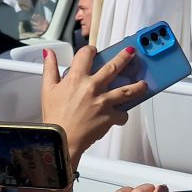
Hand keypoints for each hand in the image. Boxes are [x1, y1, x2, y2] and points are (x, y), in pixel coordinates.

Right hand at [40, 47, 136, 163]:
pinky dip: (123, 115)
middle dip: (124, 57)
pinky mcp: (110, 117)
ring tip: (143, 84)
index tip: (94, 51)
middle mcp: (92, 87)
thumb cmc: (54, 118)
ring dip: (137, 86)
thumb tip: (49, 54)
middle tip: (130, 52)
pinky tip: (122, 114)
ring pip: (127, 90)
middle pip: (113, 67)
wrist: (60, 140)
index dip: (91, 50)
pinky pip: (122, 114)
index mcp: (76, 78)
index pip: (86, 55)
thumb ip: (50, 69)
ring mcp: (103, 102)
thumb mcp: (48, 89)